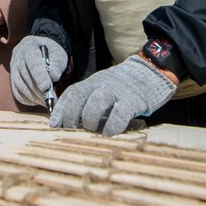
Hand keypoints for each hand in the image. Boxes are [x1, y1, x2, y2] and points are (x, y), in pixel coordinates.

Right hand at [10, 36, 67, 106]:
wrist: (42, 51)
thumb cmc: (52, 54)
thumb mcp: (58, 55)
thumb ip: (56, 65)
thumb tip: (52, 78)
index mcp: (29, 46)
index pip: (32, 61)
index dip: (39, 75)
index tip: (47, 87)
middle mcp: (18, 56)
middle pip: (25, 75)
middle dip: (38, 90)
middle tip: (50, 100)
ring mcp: (13, 68)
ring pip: (20, 85)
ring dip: (33, 96)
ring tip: (46, 102)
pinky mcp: (12, 79)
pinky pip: (17, 92)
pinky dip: (27, 99)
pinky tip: (37, 101)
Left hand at [50, 54, 176, 134]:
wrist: (150, 71)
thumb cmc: (123, 86)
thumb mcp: (102, 86)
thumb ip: (89, 98)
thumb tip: (70, 119)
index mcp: (92, 82)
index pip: (71, 94)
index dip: (60, 109)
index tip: (54, 124)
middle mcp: (101, 85)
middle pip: (78, 99)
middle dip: (71, 117)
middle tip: (72, 130)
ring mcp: (116, 92)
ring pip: (94, 106)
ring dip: (89, 122)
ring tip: (91, 131)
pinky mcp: (132, 101)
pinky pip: (118, 116)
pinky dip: (111, 127)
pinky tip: (109, 133)